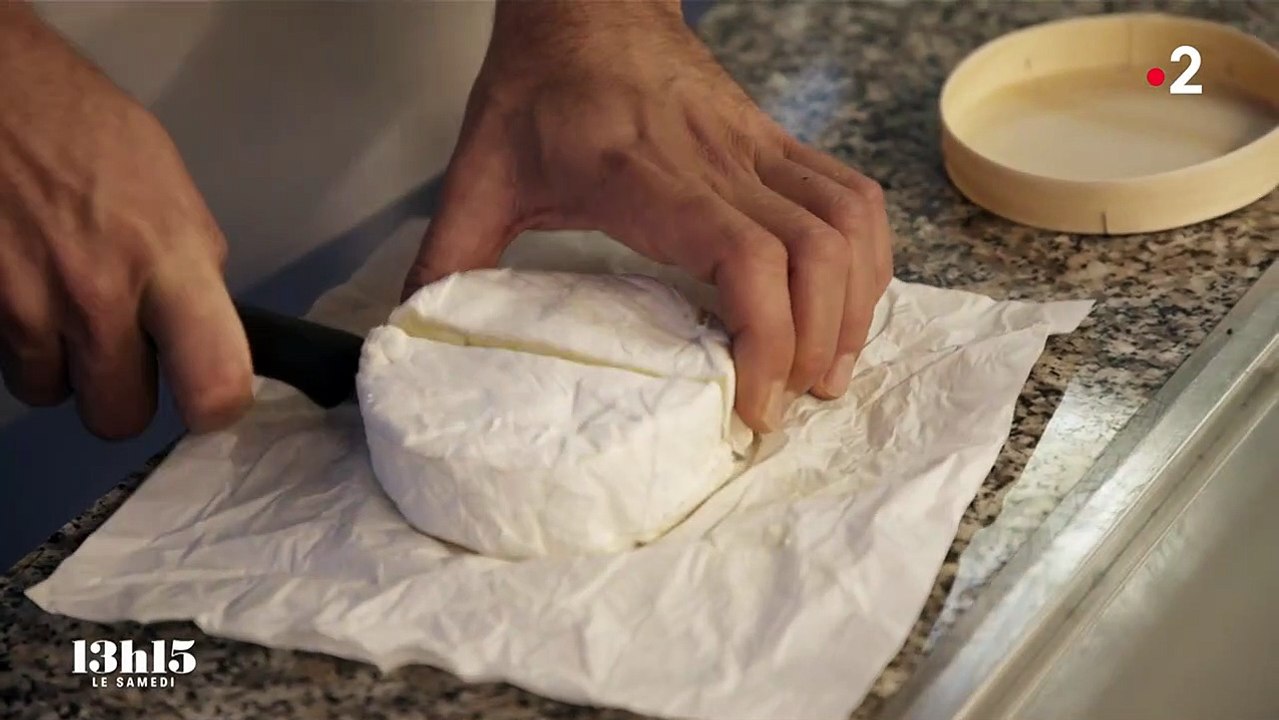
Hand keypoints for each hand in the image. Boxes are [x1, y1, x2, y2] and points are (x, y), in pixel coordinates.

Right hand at [0, 5, 251, 438]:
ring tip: (57, 300)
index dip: (212, 408)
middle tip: (118, 349)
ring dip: (56, 364)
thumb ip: (190, 271)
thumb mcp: (170, 193)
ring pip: (48, 393)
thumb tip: (202, 329)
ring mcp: (27, 308)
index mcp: (172, 264)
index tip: (204, 399)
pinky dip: (12, 338)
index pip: (214, 385)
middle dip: (118, 393)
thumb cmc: (86, 130)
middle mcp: (99, 298)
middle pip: (118, 418)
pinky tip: (20, 285)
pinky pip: (2, 360)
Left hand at [405, 0, 892, 432]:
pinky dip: (868, 257)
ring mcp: (756, 146)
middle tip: (788, 407)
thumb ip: (447, 254)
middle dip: (817, 344)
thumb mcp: (477, 171)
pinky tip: (850, 304)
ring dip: (853, 306)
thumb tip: (414, 331)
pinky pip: (852, 195)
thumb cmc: (537, 86)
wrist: (587, 1)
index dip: (766, 338)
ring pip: (846, 224)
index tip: (750, 404)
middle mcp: (717, 160)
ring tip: (827, 372)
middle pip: (813, 254)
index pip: (740, 253)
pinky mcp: (776, 141)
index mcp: (641, 174)